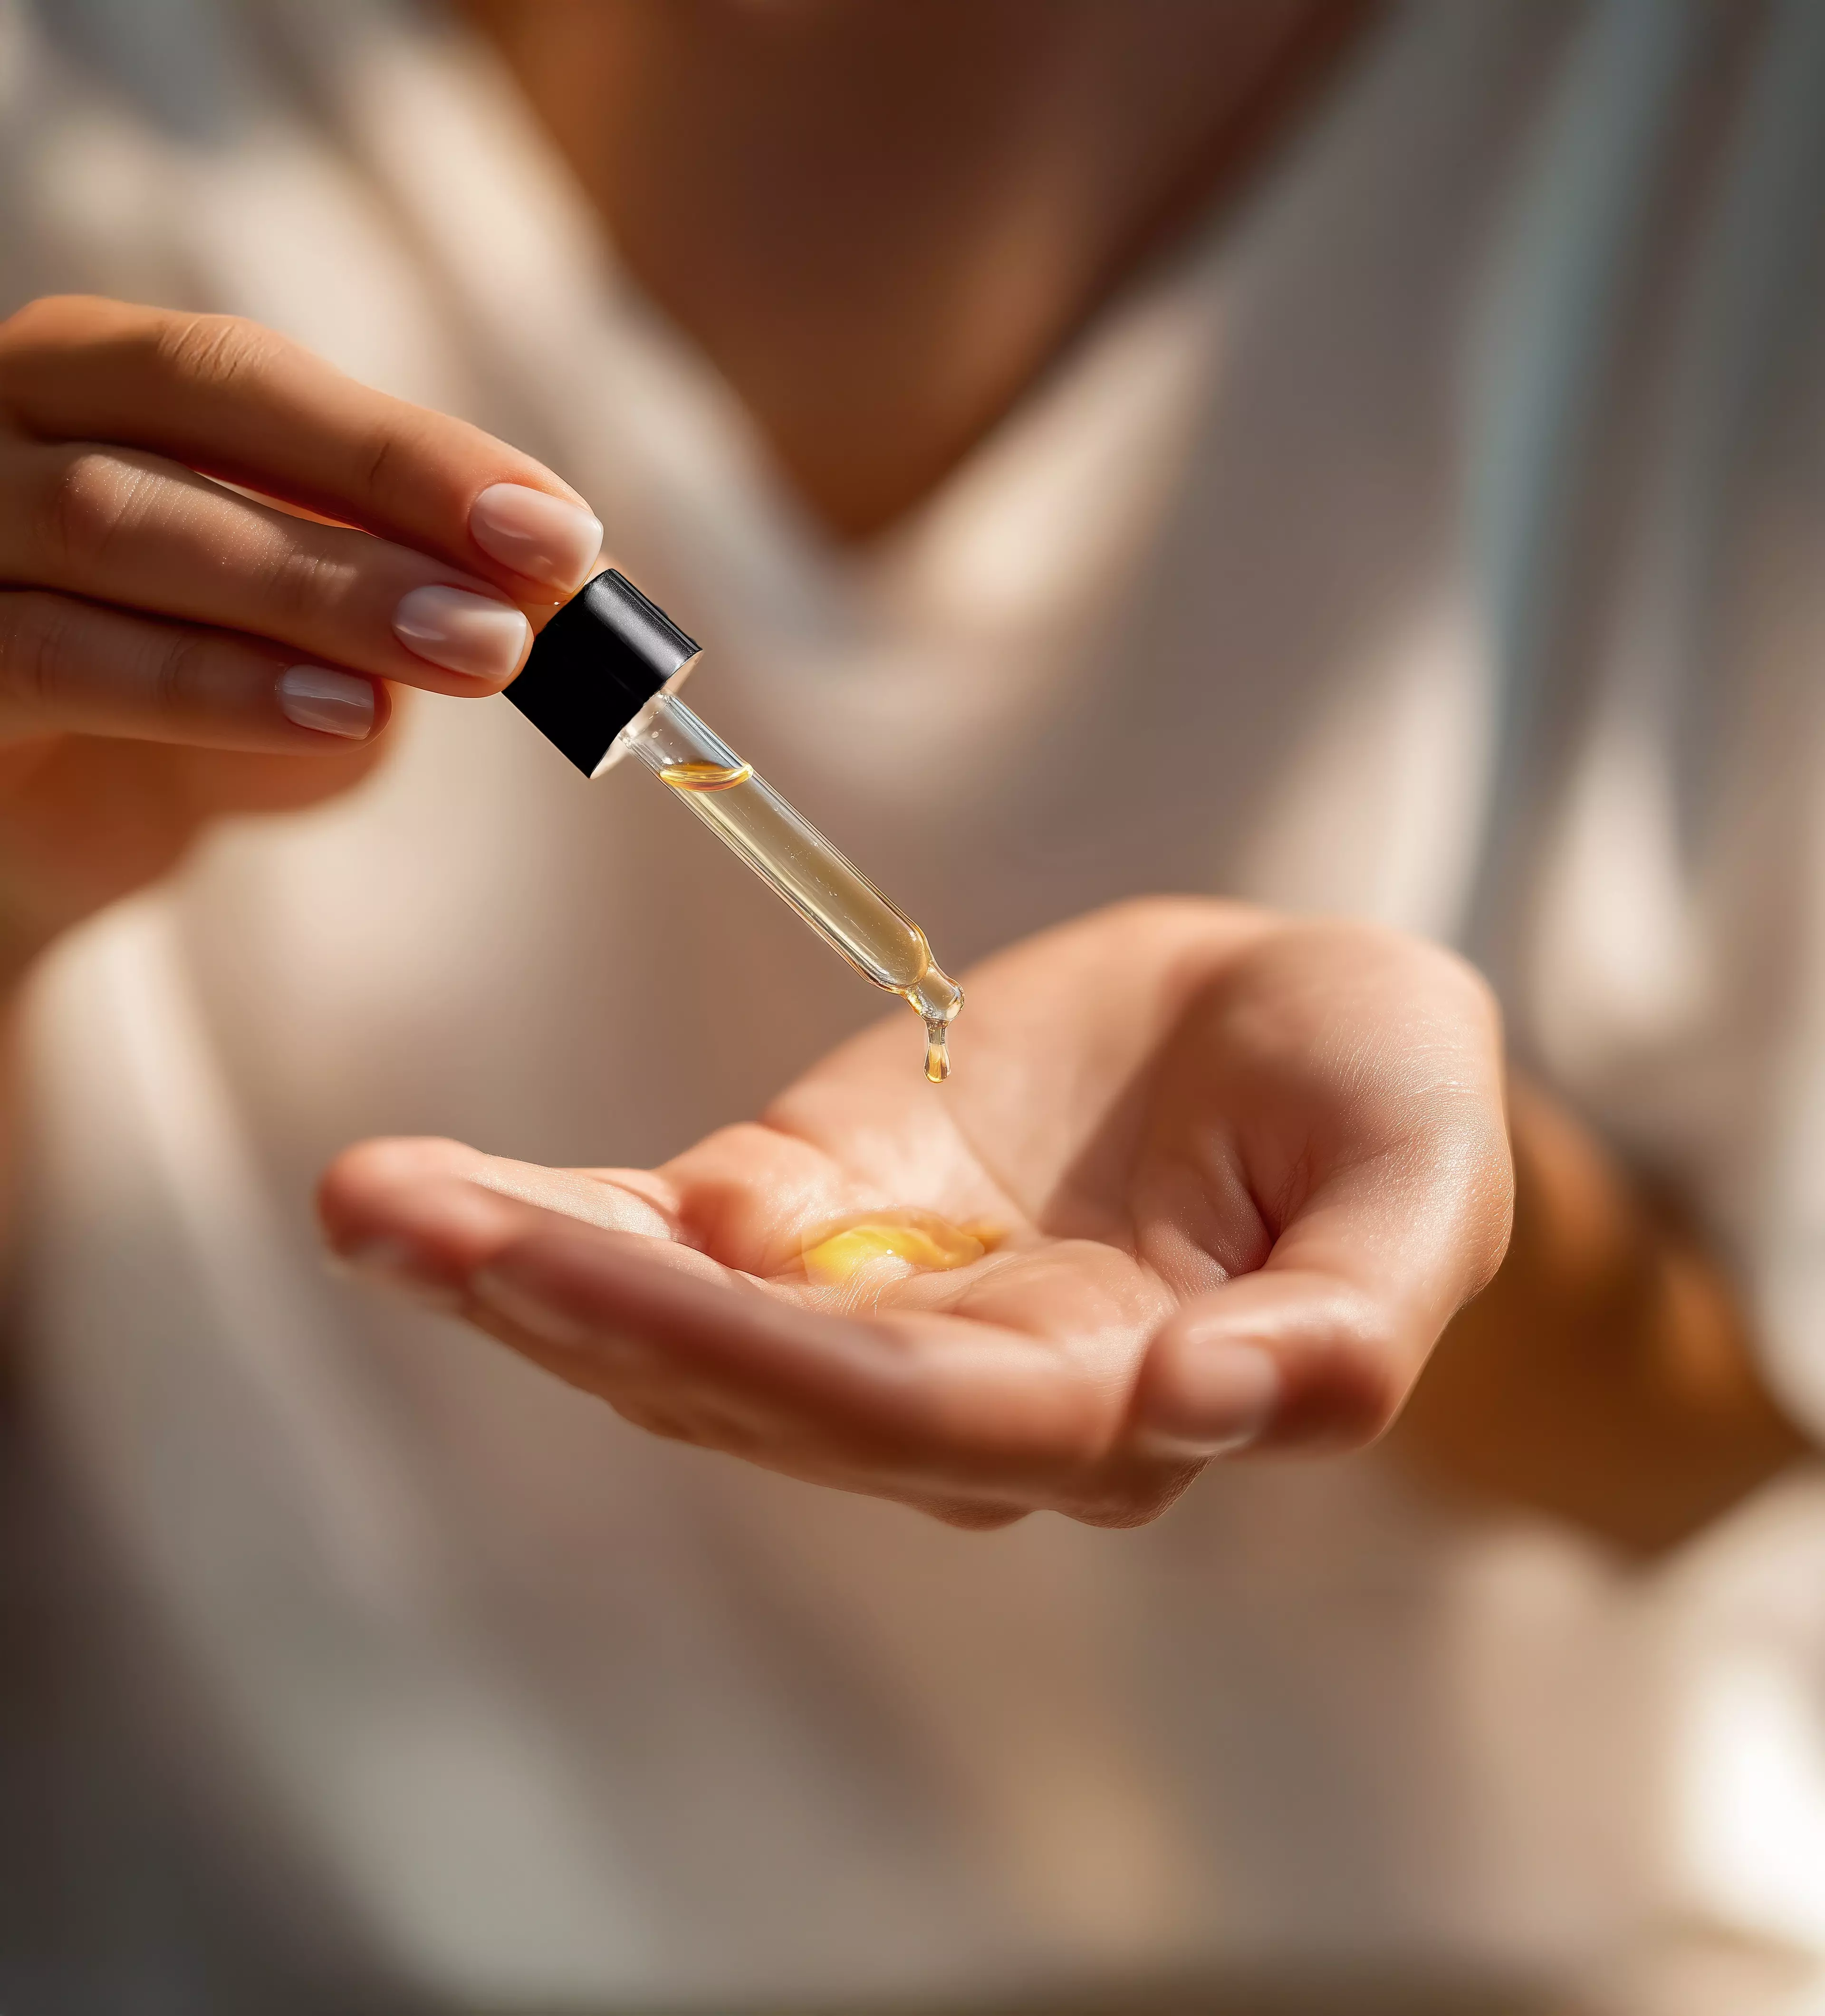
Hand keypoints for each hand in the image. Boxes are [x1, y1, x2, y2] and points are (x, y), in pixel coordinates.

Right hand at [0, 295, 602, 972]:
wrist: (56, 830)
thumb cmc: (200, 695)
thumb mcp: (320, 633)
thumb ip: (403, 587)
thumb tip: (548, 577)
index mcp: (95, 374)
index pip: (249, 371)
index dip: (412, 445)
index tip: (561, 530)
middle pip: (186, 412)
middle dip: (379, 497)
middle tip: (525, 598)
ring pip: (116, 527)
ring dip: (317, 591)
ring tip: (469, 656)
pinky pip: (54, 658)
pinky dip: (212, 685)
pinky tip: (342, 715)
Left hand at [321, 900, 1512, 1527]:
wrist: (1296, 1034)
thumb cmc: (1381, 1099)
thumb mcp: (1418, 1178)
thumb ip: (1343, 1319)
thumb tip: (1211, 1408)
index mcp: (1118, 1401)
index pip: (917, 1409)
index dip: (753, 1349)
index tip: (583, 1271)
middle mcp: (973, 1388)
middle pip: (757, 1380)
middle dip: (581, 1310)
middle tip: (401, 1223)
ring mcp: (879, 1301)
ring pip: (685, 1326)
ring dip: (523, 1267)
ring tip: (376, 1202)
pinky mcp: (823, 1206)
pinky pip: (674, 1236)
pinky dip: (556, 1218)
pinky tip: (432, 1195)